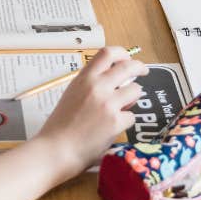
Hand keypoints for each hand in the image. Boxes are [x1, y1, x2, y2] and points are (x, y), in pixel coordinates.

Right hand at [37, 46, 147, 176]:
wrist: (58, 146)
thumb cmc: (62, 123)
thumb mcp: (73, 94)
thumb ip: (92, 84)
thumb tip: (115, 82)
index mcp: (84, 77)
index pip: (107, 53)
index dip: (121, 52)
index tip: (127, 58)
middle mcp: (97, 86)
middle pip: (127, 66)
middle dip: (139, 67)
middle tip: (143, 71)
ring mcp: (107, 103)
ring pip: (135, 90)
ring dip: (134, 96)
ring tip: (125, 104)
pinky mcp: (115, 122)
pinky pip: (131, 116)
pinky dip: (126, 120)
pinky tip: (115, 126)